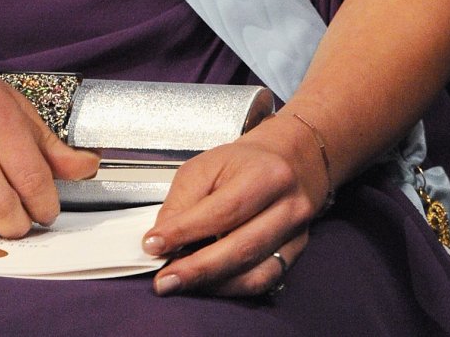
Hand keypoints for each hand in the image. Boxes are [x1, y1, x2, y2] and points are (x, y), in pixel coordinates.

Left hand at [142, 118, 327, 298]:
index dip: (185, 231)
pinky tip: (208, 284)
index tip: (154, 244)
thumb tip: (162, 239)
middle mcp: (288, 206)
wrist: (286, 162)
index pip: (222, 210)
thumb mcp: (205, 166)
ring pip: (254, 272)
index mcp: (265, 174)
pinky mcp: (295, 254)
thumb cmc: (242, 163)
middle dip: (197, 269)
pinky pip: (262, 281)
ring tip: (180, 283)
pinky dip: (230, 287)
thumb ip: (183, 201)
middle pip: (241, 247)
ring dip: (212, 284)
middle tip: (164, 280)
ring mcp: (295, 234)